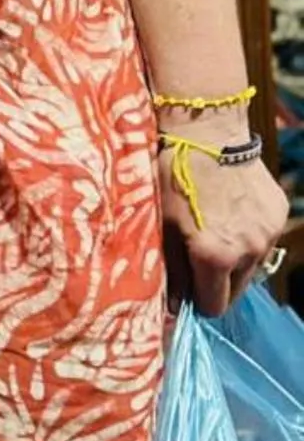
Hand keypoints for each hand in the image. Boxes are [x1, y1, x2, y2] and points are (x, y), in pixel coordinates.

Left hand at [160, 114, 289, 314]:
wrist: (206, 134)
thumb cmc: (172, 176)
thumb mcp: (161, 224)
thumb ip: (171, 268)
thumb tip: (175, 307)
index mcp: (216, 257)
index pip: (213, 306)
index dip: (197, 300)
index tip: (186, 287)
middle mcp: (249, 252)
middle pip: (235, 291)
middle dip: (215, 282)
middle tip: (195, 257)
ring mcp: (268, 234)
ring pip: (251, 267)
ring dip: (234, 260)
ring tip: (211, 230)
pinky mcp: (278, 216)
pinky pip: (262, 241)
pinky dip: (247, 236)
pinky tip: (228, 213)